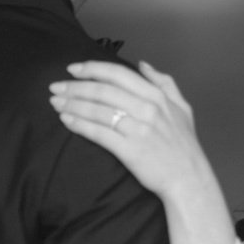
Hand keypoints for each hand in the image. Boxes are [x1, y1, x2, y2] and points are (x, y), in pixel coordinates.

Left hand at [50, 60, 208, 200]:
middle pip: (103, 90)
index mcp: (156, 96)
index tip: (72, 69)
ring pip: (97, 110)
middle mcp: (147, 109)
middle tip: (56, 87)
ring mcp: (138, 129)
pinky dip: (79, 124)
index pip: (117, 74)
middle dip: (75, 87)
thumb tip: (143, 65)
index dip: (92, 69)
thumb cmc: (184, 146)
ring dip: (72, 104)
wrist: (188, 179)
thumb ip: (164, 82)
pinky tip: (66, 120)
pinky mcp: (129, 149)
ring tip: (55, 103)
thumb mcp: (182, 108)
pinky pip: (98, 133)